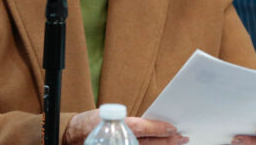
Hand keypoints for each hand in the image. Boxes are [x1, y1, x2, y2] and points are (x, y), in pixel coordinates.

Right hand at [63, 109, 186, 144]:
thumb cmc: (91, 123)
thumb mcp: (108, 114)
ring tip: (177, 142)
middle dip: (167, 141)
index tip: (172, 128)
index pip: (140, 129)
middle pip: (148, 144)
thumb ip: (127, 119)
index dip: (157, 129)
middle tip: (182, 137)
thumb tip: (150, 121)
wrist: (73, 138)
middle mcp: (119, 141)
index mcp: (115, 128)